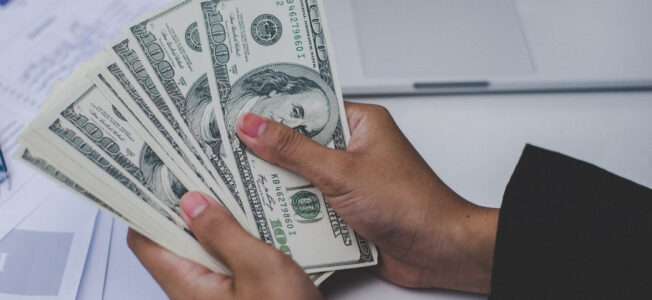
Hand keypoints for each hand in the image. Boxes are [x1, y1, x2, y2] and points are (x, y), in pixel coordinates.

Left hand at [127, 191, 321, 299]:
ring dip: (213, 221)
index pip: (144, 239)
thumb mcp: (259, 269)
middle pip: (172, 240)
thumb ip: (223, 233)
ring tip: (229, 190)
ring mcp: (214, 296)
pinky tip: (252, 223)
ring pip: (201, 250)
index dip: (145, 205)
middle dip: (184, 206)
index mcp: (186, 286)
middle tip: (199, 172)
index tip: (156, 175)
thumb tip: (192, 203)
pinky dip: (232, 238)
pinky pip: (223, 262)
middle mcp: (193, 292)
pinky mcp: (236, 297)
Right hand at [235, 102, 498, 293]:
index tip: (238, 114)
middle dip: (270, 156)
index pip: (307, 108)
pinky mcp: (347, 212)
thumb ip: (293, 150)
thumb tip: (254, 125)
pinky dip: (295, 213)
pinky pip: (311, 208)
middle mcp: (354, 150)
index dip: (273, 112)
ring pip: (302, 180)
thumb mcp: (341, 171)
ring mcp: (350, 183)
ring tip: (247, 187)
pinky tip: (273, 217)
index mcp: (360, 124)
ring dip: (282, 188)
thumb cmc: (412, 204)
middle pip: (299, 147)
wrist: (440, 251)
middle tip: (232, 155)